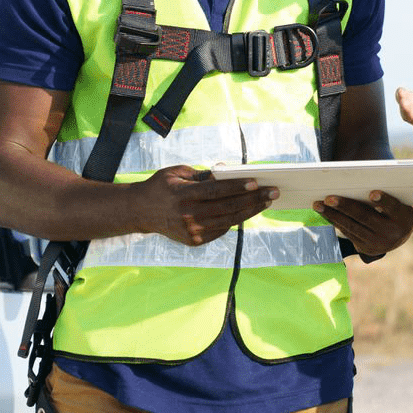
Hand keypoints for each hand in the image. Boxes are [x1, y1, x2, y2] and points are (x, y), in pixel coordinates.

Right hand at [133, 164, 277, 245]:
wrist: (139, 212)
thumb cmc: (161, 187)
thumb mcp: (177, 173)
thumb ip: (202, 174)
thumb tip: (226, 172)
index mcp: (184, 194)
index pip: (217, 191)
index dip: (238, 187)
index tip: (256, 182)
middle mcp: (188, 215)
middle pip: (228, 207)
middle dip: (253, 199)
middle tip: (273, 192)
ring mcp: (192, 230)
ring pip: (228, 221)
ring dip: (250, 211)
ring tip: (266, 201)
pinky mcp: (194, 241)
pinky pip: (221, 230)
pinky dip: (235, 220)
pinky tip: (248, 211)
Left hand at [315, 191, 412, 256]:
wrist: (399, 236)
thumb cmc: (396, 209)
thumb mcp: (401, 202)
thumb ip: (388, 194)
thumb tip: (361, 180)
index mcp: (404, 217)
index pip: (393, 207)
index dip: (384, 200)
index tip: (372, 193)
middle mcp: (391, 233)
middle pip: (365, 217)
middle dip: (345, 207)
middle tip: (329, 198)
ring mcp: (377, 243)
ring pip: (351, 226)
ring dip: (332, 215)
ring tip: (318, 204)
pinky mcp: (365, 248)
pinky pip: (347, 233)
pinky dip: (334, 221)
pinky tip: (324, 212)